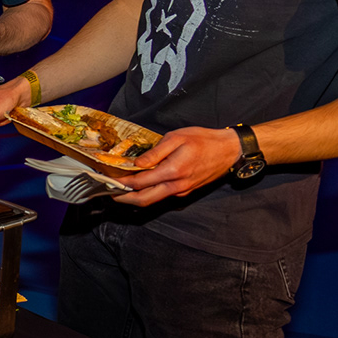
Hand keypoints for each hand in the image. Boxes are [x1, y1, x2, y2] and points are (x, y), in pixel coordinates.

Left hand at [110, 126, 241, 207]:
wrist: (229, 151)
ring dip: (135, 197)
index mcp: (172, 172)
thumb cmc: (203, 140)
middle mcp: (176, 186)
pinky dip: (149, 192)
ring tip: (120, 188)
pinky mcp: (186, 191)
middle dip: (124, 198)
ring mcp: (182, 191)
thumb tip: (137, 164)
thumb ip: (155, 152)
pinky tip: (141, 184)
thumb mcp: (177, 138)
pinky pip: (163, 195)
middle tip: (109, 192)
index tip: (108, 179)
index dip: (122, 183)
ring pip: (153, 200)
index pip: (140, 183)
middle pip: (144, 200)